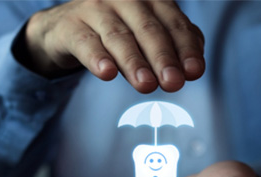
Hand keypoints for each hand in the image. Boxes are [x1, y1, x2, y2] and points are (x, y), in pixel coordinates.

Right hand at [25, 0, 204, 92]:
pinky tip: (106, 73)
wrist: (65, 28)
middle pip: (148, 29)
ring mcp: (96, 10)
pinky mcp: (71, 26)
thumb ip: (174, 45)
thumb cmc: (117, 31)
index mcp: (151, 0)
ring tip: (146, 84)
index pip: (174, 24)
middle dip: (163, 57)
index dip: (186, 48)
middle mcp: (125, 0)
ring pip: (119, 37)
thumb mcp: (147, 36)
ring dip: (134, 62)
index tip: (194, 72)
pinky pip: (86, 42)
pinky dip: (97, 58)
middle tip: (173, 82)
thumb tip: (194, 66)